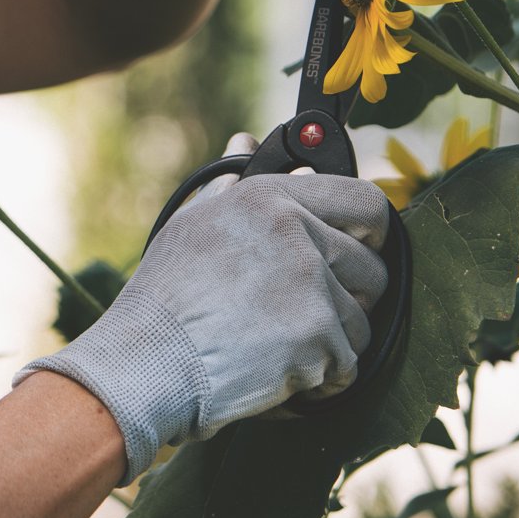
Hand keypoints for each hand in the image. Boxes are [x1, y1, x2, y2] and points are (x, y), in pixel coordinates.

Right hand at [15, 171, 389, 483]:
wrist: (145, 362)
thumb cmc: (165, 296)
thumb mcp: (193, 222)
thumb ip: (231, 180)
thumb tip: (246, 137)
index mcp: (272, 197)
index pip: (363, 201)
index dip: (372, 231)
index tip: (364, 248)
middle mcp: (298, 232)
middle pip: (372, 269)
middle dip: (352, 299)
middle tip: (313, 315)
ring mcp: (311, 285)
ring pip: (362, 322)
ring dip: (332, 344)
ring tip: (283, 348)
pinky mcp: (317, 336)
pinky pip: (347, 365)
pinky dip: (322, 379)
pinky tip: (282, 374)